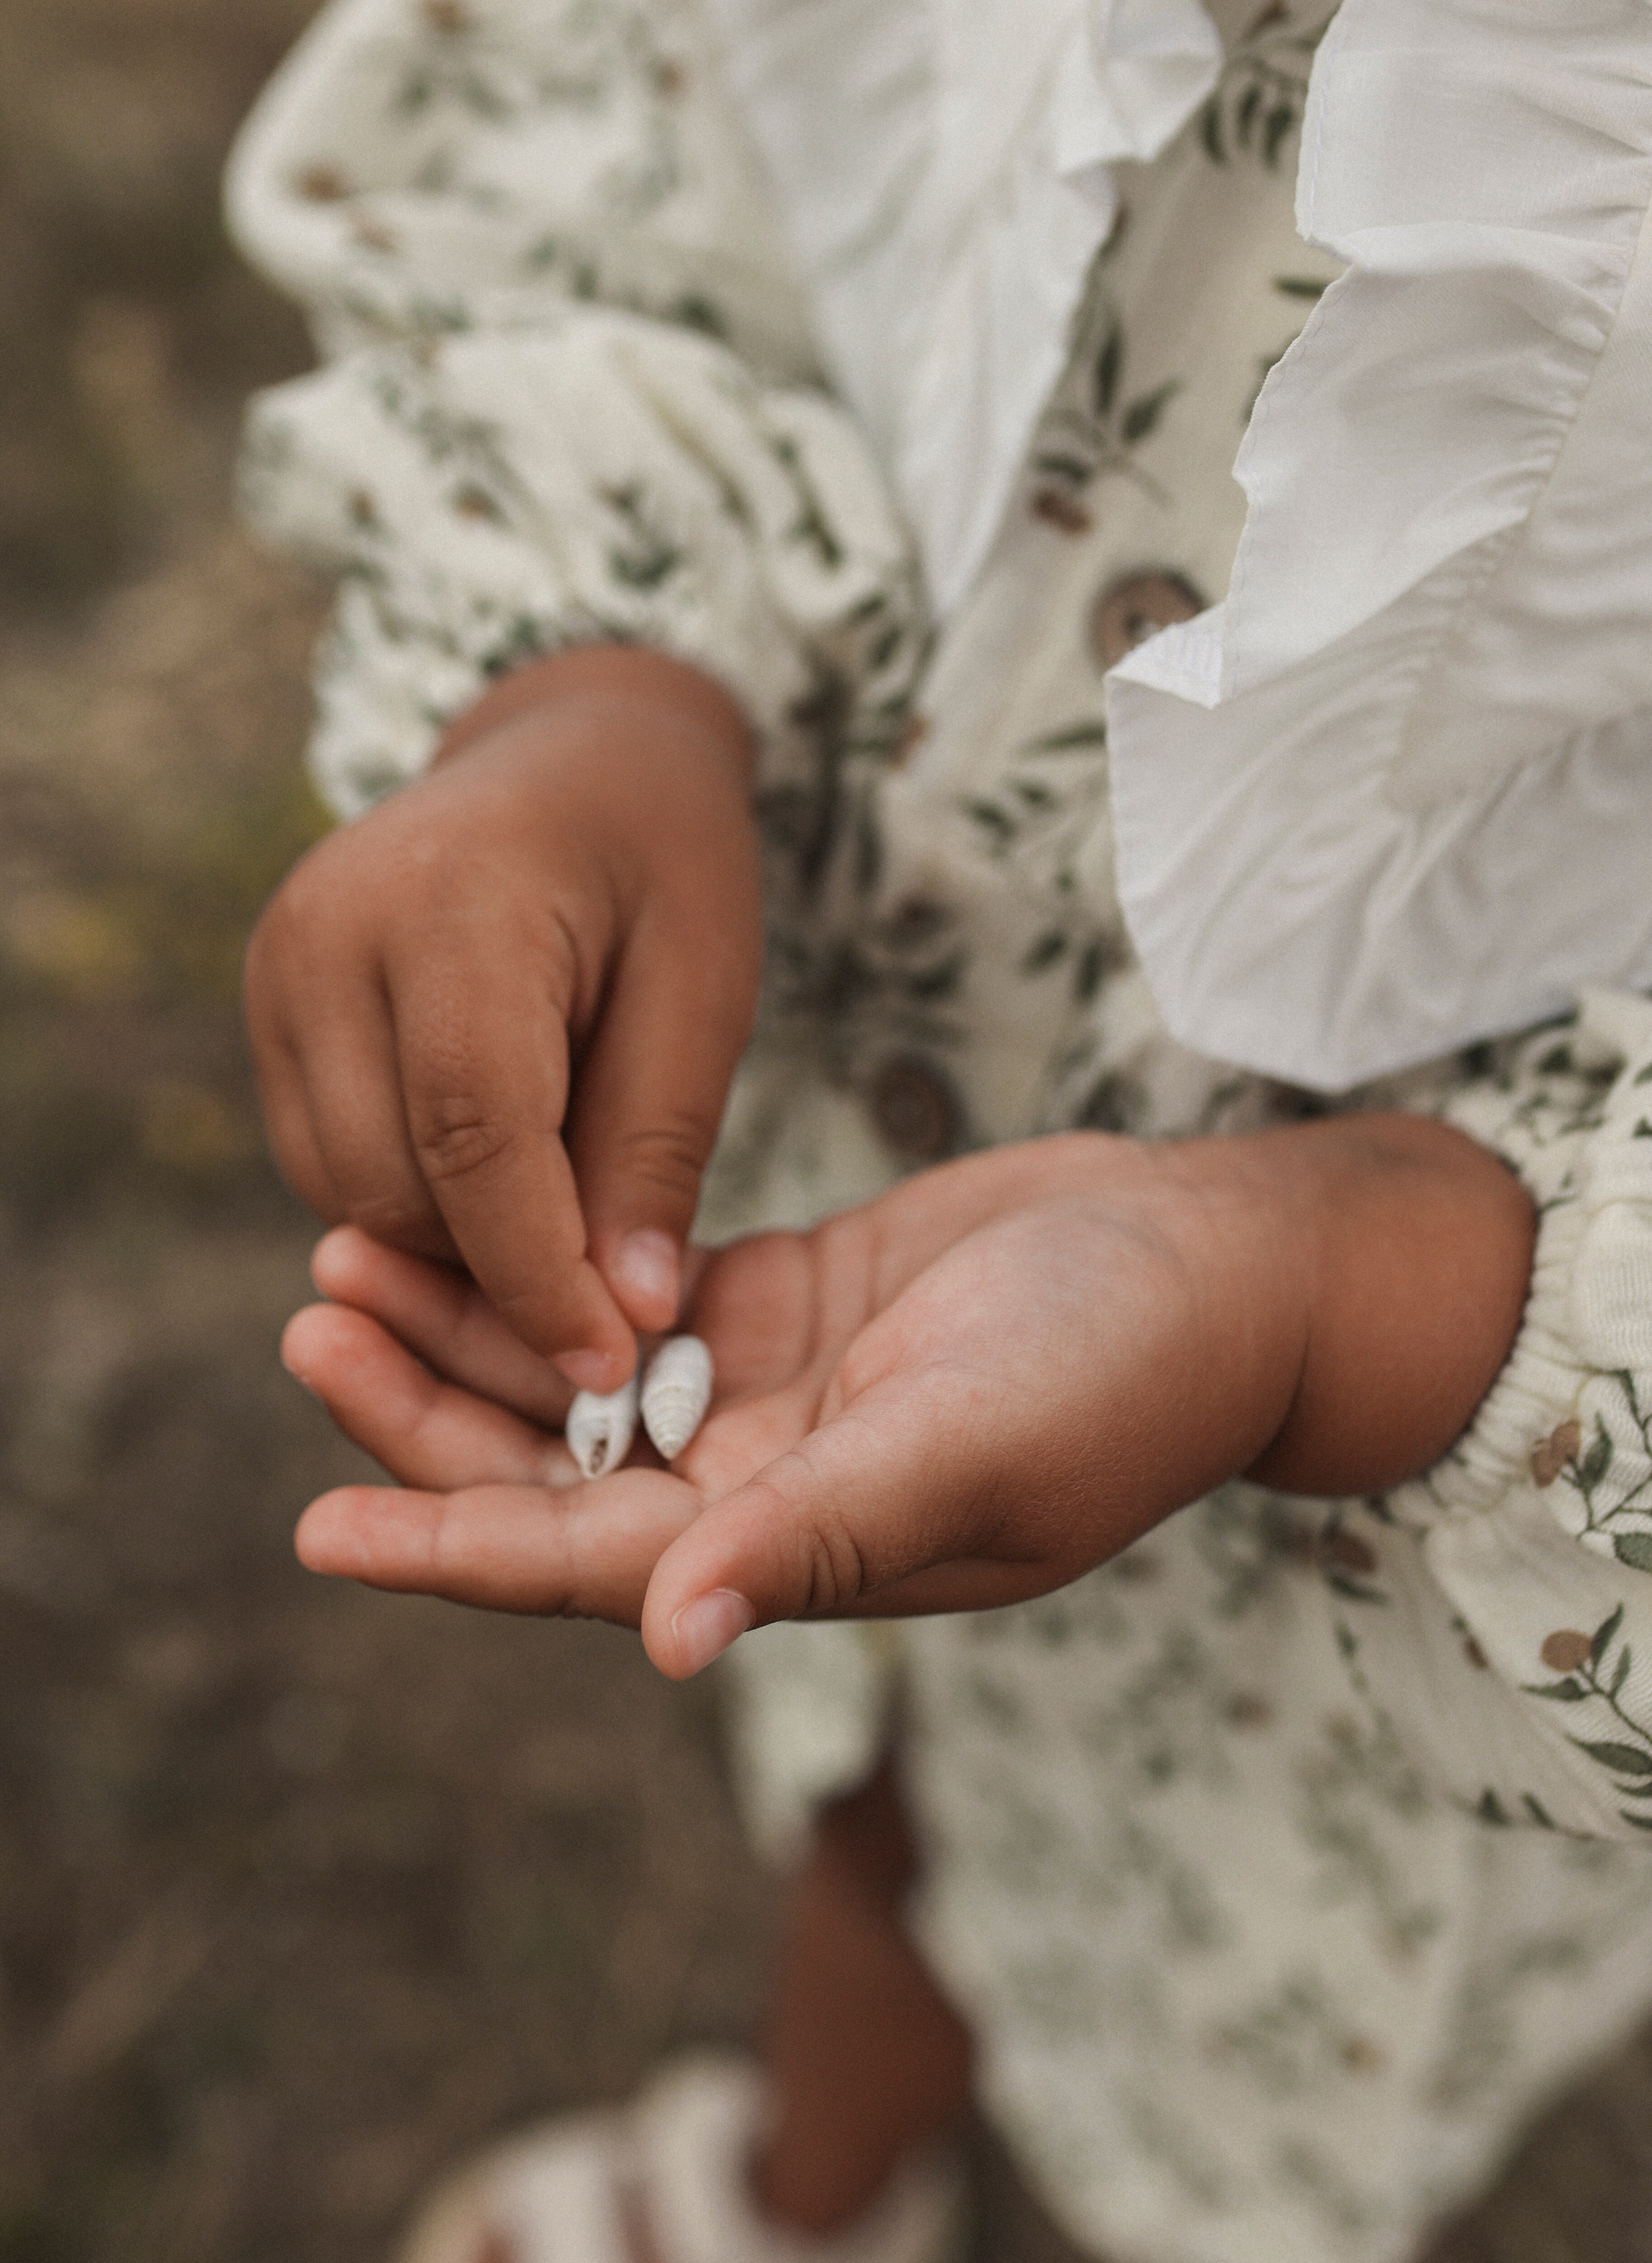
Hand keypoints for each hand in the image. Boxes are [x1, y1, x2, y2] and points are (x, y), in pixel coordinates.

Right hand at [244, 649, 762, 1386]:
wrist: (571, 755)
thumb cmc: (662, 860)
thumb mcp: (706, 988)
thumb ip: (655, 1151)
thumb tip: (620, 1320)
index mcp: (455, 904)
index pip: (472, 1133)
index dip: (536, 1273)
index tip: (607, 1370)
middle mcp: (330, 935)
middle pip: (395, 1182)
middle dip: (499, 1273)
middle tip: (606, 1313)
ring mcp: (279, 967)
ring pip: (347, 1192)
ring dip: (454, 1241)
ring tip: (566, 1222)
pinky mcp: (267, 1005)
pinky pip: (328, 1158)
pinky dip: (415, 1198)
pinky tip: (502, 1169)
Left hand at [282, 1116, 1532, 1677]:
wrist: (1216, 1262)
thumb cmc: (1122, 1370)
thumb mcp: (966, 1452)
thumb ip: (813, 1538)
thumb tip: (661, 1641)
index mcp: (794, 1550)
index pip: (585, 1566)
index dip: (449, 1549)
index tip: (315, 1530)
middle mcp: (762, 1486)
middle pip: (551, 1470)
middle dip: (425, 1415)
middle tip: (312, 1327)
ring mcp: (772, 1392)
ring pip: (576, 1374)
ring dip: (470, 1325)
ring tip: (348, 1256)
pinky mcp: (787, 1302)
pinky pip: (635, 1292)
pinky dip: (553, 1258)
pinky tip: (477, 1204)